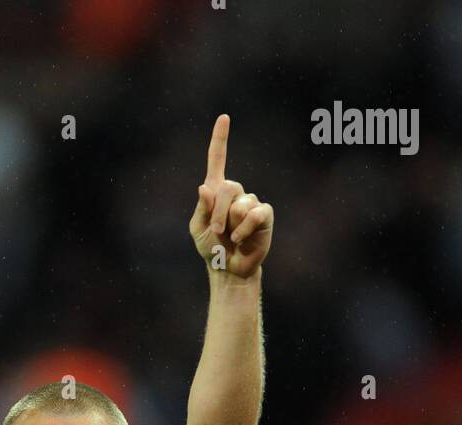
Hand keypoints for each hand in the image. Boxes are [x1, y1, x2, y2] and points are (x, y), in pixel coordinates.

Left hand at [190, 114, 272, 279]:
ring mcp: (251, 202)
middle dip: (218, 212)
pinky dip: (244, 229)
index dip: (220, 140)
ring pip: (240, 204)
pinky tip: (241, 239)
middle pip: (228, 187)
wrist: (228, 269)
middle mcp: (235, 193)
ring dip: (231, 225)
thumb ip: (201, 209)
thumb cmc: (211, 249)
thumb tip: (204, 187)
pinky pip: (254, 214)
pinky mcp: (264, 215)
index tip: (224, 118)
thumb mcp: (197, 230)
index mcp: (216, 191)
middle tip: (215, 232)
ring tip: (230, 238)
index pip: (217, 160)